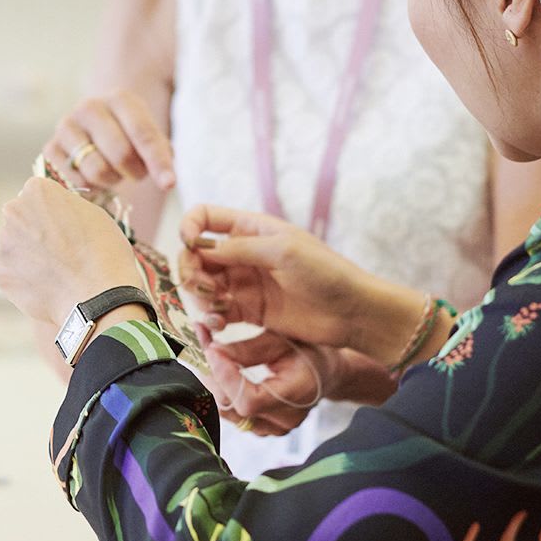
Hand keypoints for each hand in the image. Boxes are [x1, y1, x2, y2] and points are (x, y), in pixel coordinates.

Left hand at [0, 178, 145, 327]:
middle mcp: (13, 211)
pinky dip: (26, 278)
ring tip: (58, 272)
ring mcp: (2, 242)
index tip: (67, 225)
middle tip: (61, 250)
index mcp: (38, 191)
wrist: (97, 297)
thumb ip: (66, 207)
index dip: (55, 211)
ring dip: (30, 255)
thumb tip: (53, 214)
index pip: (39, 194)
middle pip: (21, 218)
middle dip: (36, 231)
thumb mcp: (94, 215)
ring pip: (14, 245)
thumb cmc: (105, 253)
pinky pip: (11, 271)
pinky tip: (49, 285)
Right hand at [41, 91, 175, 190]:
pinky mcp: (50, 148)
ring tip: (115, 172)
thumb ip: (161, 154)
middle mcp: (90, 107)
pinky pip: (76, 181)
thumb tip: (166, 180)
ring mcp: (66, 126)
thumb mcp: (148, 137)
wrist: (92, 130)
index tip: (169, 184)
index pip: (144, 134)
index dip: (158, 162)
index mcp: (121, 99)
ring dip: (113, 180)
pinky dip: (91, 187)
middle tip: (138, 174)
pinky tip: (94, 178)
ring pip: (97, 170)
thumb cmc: (129, 136)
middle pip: (121, 154)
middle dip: (136, 173)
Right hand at [178, 204, 425, 368]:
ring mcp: (246, 283)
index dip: (189, 228)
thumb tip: (199, 247)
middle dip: (189, 269)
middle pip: (196, 255)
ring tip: (216, 306)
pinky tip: (219, 322)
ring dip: (198, 294)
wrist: (352, 312)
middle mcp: (244, 254)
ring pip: (202, 284)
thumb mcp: (283, 250)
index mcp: (253, 228)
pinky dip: (211, 316)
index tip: (189, 244)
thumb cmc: (326, 272)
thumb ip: (239, 248)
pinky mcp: (250, 311)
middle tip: (202, 286)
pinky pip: (217, 311)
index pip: (205, 218)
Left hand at [202, 341, 395, 435]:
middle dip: (213, 376)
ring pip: (230, 413)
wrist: (329, 372)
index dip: (225, 377)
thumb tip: (212, 351)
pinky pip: (235, 415)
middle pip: (234, 408)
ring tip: (208, 357)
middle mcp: (287, 420)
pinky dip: (224, 393)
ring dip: (215, 384)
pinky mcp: (265, 429)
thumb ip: (249, 349)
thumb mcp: (284, 339)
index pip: (248, 401)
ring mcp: (275, 429)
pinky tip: (220, 372)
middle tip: (200, 346)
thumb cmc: (310, 350)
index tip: (212, 349)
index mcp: (298, 395)